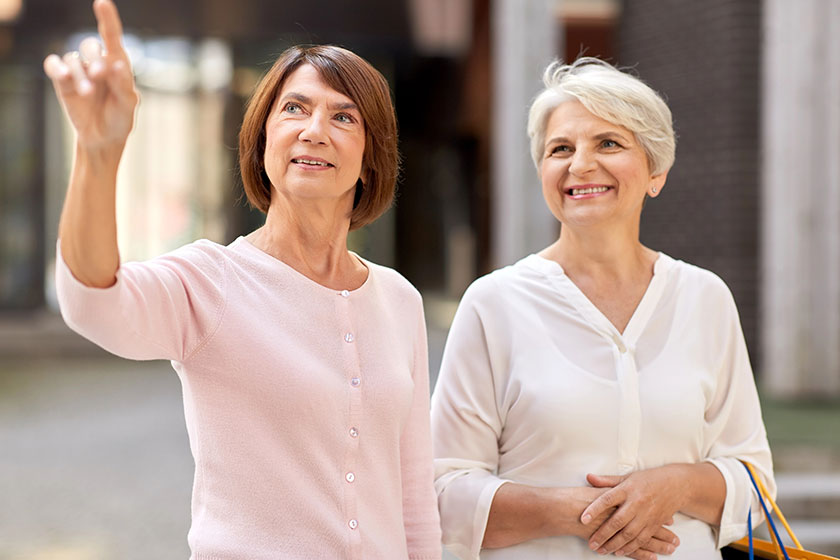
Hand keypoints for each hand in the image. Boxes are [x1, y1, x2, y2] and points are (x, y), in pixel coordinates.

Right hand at [43, 0, 137, 150]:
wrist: (103, 138)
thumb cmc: (120, 119)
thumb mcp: (127, 106)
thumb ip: (124, 86)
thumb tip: (118, 63)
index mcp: (117, 64)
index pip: (111, 37)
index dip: (107, 19)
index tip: (102, 3)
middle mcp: (96, 62)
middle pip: (89, 46)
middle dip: (94, 59)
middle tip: (100, 75)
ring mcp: (78, 71)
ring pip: (72, 59)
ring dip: (79, 74)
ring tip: (87, 93)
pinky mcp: (63, 81)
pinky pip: (54, 65)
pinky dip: (56, 68)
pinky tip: (62, 76)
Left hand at [581, 467, 682, 556]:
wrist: (676, 485)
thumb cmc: (648, 480)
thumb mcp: (627, 477)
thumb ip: (607, 480)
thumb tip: (588, 477)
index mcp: (627, 489)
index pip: (607, 500)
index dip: (594, 509)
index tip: (583, 519)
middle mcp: (636, 503)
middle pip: (617, 521)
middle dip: (603, 534)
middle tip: (591, 544)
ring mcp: (646, 515)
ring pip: (629, 534)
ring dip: (614, 544)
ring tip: (602, 550)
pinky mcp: (655, 524)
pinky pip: (641, 539)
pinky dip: (630, 547)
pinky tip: (619, 552)